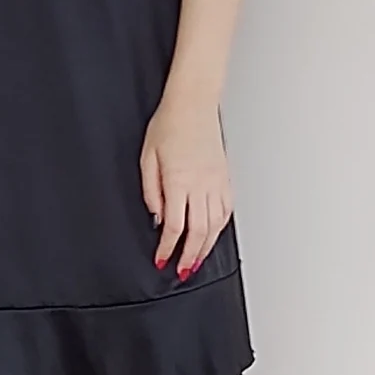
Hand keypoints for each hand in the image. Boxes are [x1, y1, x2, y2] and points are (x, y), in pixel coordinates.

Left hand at [139, 97, 233, 279]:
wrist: (193, 104)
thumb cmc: (169, 124)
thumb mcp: (148, 156)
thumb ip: (151, 190)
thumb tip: (156, 216)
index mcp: (179, 181)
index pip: (174, 226)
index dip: (167, 247)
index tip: (161, 259)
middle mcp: (201, 185)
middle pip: (198, 232)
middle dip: (189, 256)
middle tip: (182, 271)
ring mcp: (216, 182)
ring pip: (215, 225)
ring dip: (206, 247)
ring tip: (197, 261)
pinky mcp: (225, 177)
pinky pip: (226, 210)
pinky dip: (220, 228)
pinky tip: (213, 235)